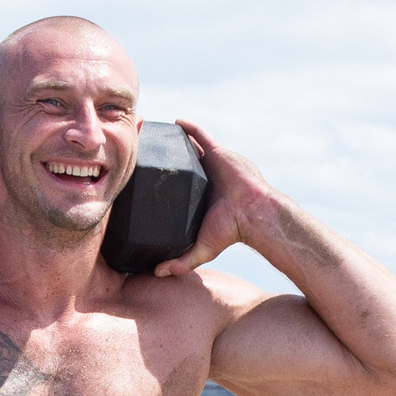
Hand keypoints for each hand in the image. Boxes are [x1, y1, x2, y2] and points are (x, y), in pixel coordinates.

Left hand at [152, 119, 284, 275]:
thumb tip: (156, 274)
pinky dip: (190, 128)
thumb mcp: (201, 249)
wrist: (254, 214)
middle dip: (166, 157)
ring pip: (190, 147)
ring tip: (155, 135)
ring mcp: (212, 164)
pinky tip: (175, 122)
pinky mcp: (218, 153)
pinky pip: (202, 136)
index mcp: (199, 196)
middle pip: (181, 163)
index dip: (161, 180)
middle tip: (145, 151)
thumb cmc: (231, 231)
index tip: (142, 176)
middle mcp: (204, 178)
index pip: (176, 185)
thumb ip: (180, 262)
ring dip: (175, 141)